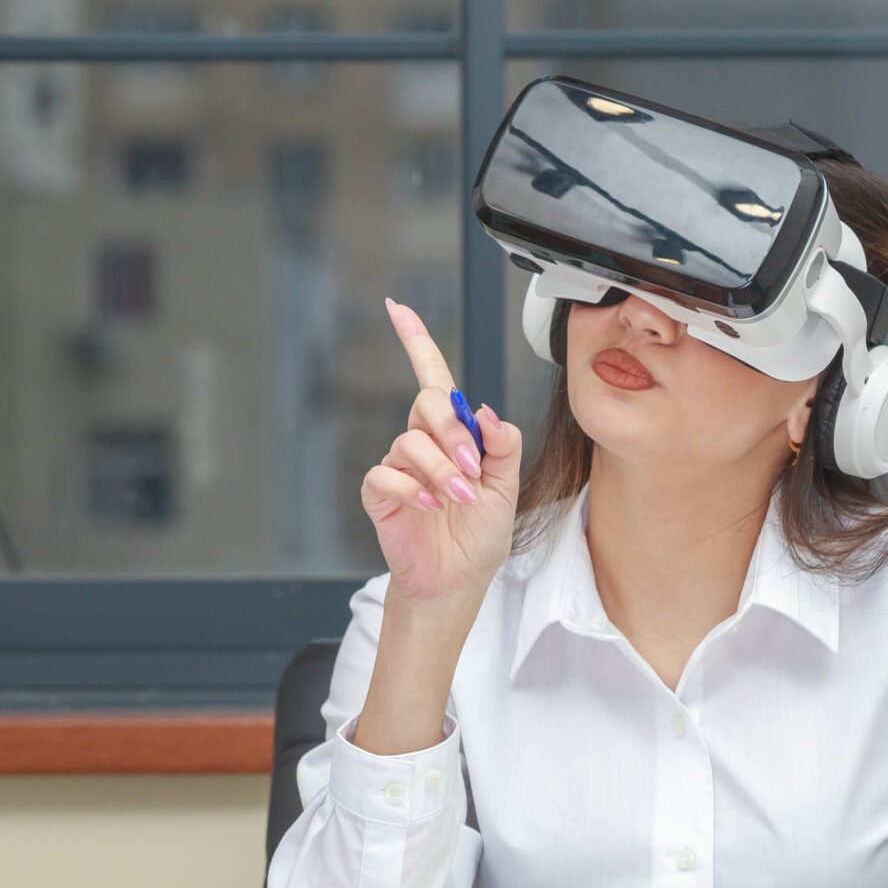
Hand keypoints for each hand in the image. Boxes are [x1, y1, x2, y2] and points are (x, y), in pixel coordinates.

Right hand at [361, 297, 523, 604]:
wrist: (459, 579)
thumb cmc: (479, 535)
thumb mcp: (506, 486)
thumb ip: (502, 445)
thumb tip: (485, 410)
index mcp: (452, 433)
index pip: (432, 376)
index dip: (415, 340)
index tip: (397, 308)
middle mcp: (422, 442)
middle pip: (427, 404)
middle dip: (453, 432)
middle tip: (473, 468)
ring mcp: (399, 467)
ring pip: (411, 442)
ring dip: (441, 469)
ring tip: (459, 498)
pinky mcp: (380, 494)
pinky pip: (387, 475)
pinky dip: (413, 490)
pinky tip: (432, 506)